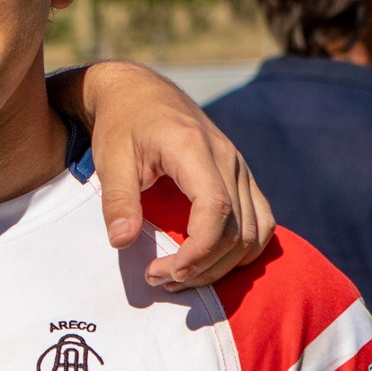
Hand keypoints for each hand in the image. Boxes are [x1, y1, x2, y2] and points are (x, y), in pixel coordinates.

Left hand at [50, 62, 273, 288]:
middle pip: (237, 230)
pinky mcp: (241, 175)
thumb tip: (121, 242)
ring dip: (223, 265)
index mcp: (194, 148)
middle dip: (203, 267)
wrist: (139, 91)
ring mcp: (239, 166)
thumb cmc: (121, 123)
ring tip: (180, 275)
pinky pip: (261, 220)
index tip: (162, 271)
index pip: (216, 210)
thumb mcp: (110, 158)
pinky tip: (212, 261)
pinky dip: (244, 249)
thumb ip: (117, 200)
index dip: (197, 252)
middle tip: (160, 279)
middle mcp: (227, 157)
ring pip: (254, 231)